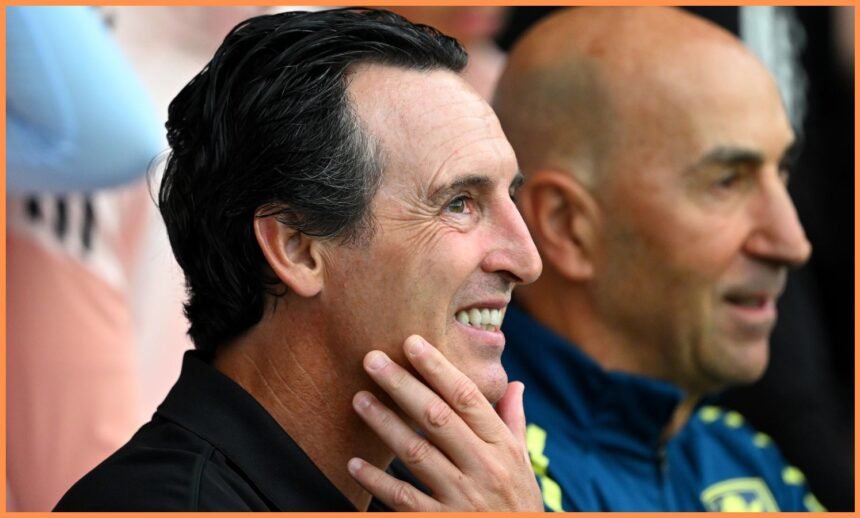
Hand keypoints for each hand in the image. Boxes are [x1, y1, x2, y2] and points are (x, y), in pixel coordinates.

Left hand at [347, 334, 543, 510]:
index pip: (467, 397)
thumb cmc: (519, 503)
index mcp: (502, 446)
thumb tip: (514, 384)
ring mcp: (463, 497)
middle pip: (437, 417)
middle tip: (372, 359)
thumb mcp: (523, 463)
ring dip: (384, 424)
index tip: (412, 342)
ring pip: (416, 453)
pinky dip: (377, 481)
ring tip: (358, 399)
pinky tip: (355, 463)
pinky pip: (404, 499)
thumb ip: (513, 422)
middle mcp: (484, 467)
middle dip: (402, 385)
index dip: (438, 368)